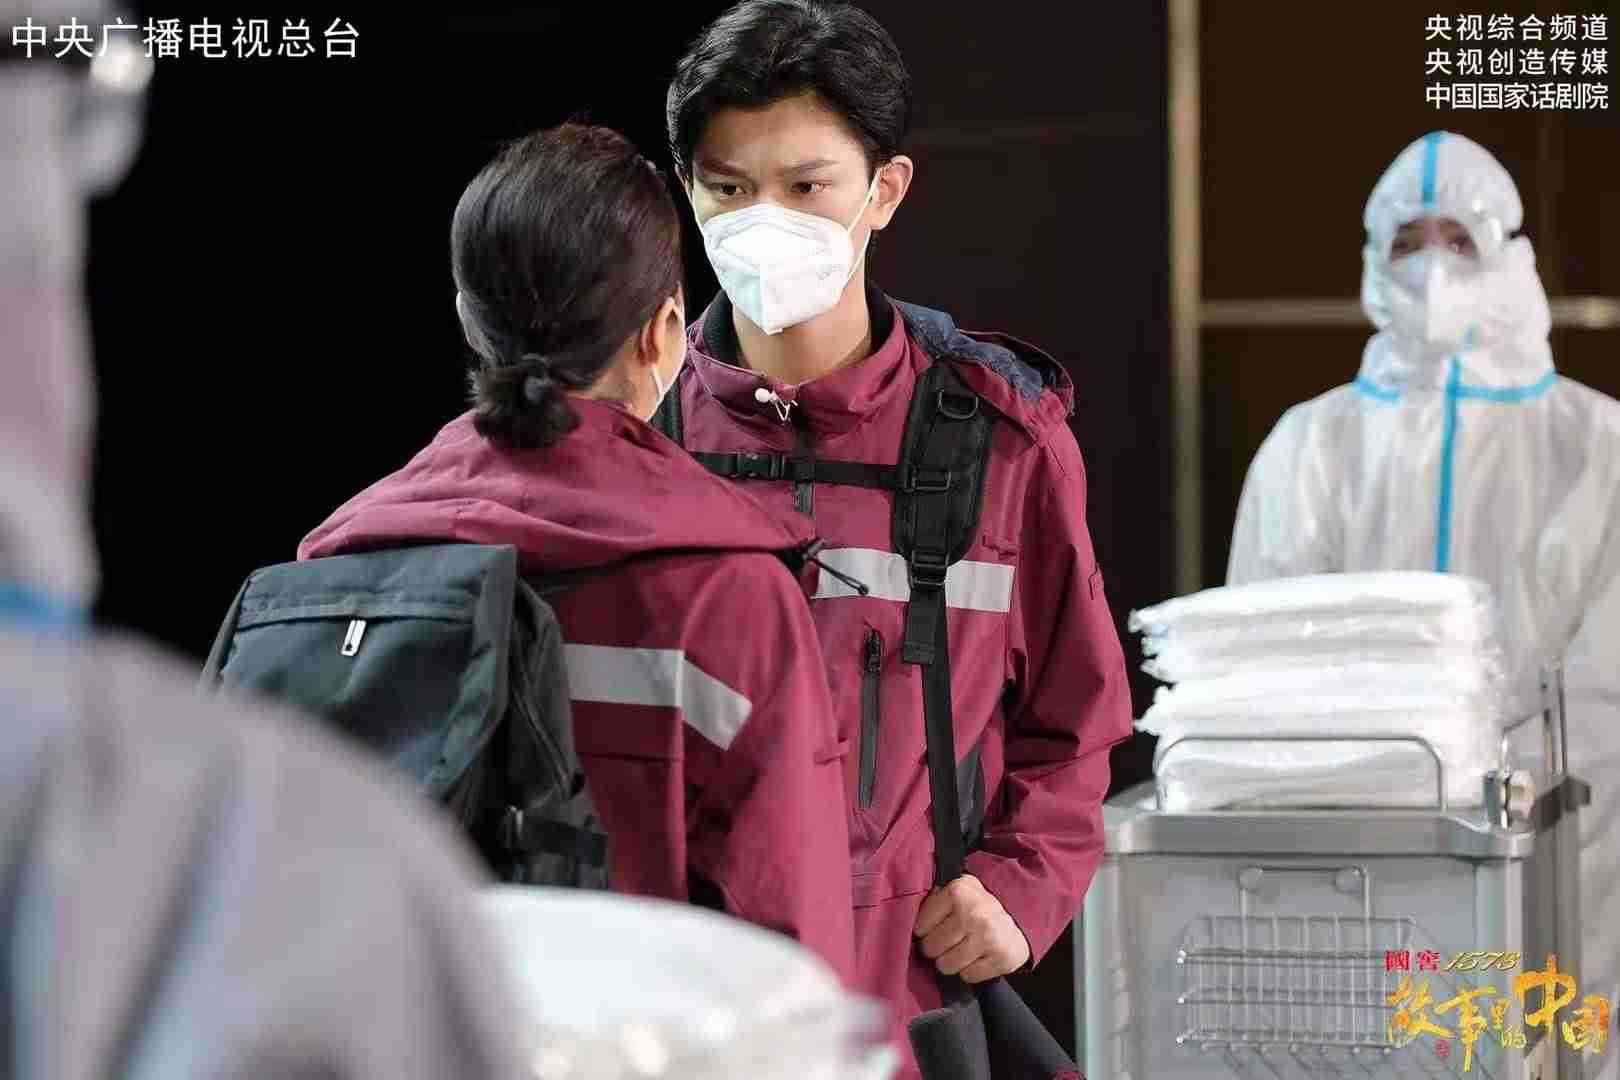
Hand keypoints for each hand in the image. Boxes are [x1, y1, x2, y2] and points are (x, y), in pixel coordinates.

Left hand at [913, 874, 1030, 983]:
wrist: (1020, 916)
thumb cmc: (977, 905)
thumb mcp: (956, 889)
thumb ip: (932, 898)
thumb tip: (902, 915)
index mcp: (958, 891)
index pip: (920, 927)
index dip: (924, 931)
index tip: (933, 928)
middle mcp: (974, 913)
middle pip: (931, 948)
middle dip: (936, 948)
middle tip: (946, 942)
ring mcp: (989, 937)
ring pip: (947, 965)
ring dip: (950, 961)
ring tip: (959, 950)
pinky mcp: (1001, 958)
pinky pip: (968, 976)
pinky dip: (969, 971)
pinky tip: (975, 958)